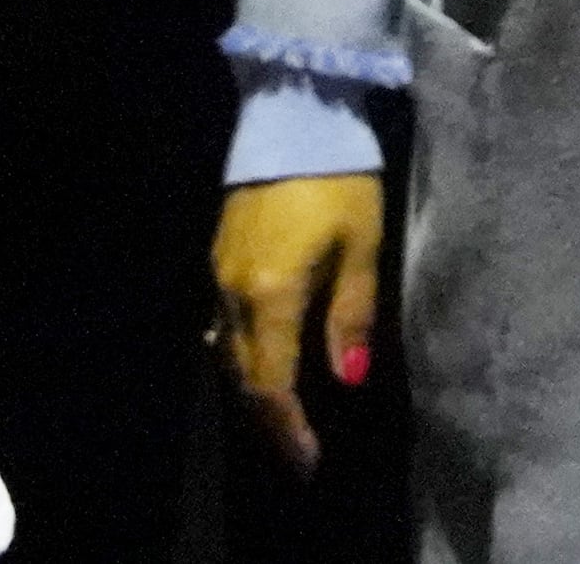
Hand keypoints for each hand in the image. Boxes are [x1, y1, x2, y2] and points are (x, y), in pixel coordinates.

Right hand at [213, 173, 386, 474]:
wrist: (294, 117)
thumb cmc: (339, 180)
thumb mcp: (362, 247)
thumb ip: (351, 318)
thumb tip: (348, 381)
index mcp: (270, 298)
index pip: (271, 386)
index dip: (289, 431)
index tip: (308, 463)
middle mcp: (233, 294)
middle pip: (244, 377)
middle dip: (270, 420)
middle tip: (298, 450)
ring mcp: (218, 274)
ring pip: (229, 352)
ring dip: (254, 388)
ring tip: (284, 413)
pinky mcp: (218, 255)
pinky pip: (224, 323)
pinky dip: (243, 353)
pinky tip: (262, 355)